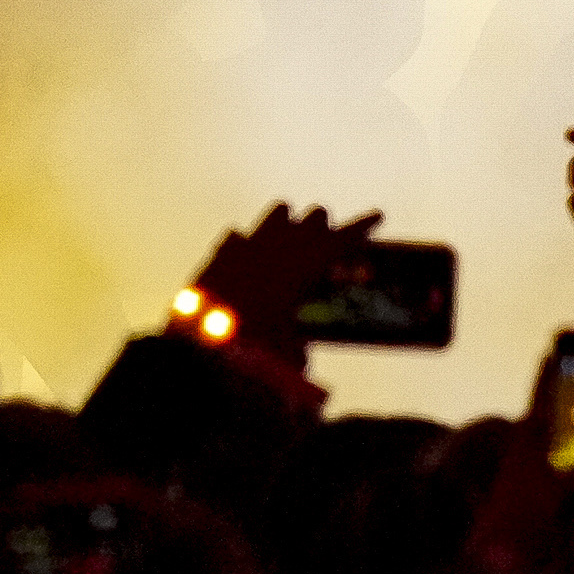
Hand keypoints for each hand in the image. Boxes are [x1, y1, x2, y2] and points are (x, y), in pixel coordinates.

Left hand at [176, 201, 379, 384]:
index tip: (378, 214)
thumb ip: (299, 348)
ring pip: (278, 212)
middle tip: (328, 246)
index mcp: (304, 267)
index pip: (343, 239)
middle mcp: (279, 247)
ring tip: (290, 244)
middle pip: (315, 217)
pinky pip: (237, 238)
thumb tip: (298, 351)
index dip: (363, 226)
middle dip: (325, 228)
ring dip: (289, 225)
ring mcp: (246, 246)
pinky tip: (245, 264)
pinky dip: (246, 248)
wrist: (195, 347)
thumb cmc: (251, 352)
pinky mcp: (218, 256)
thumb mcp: (289, 361)